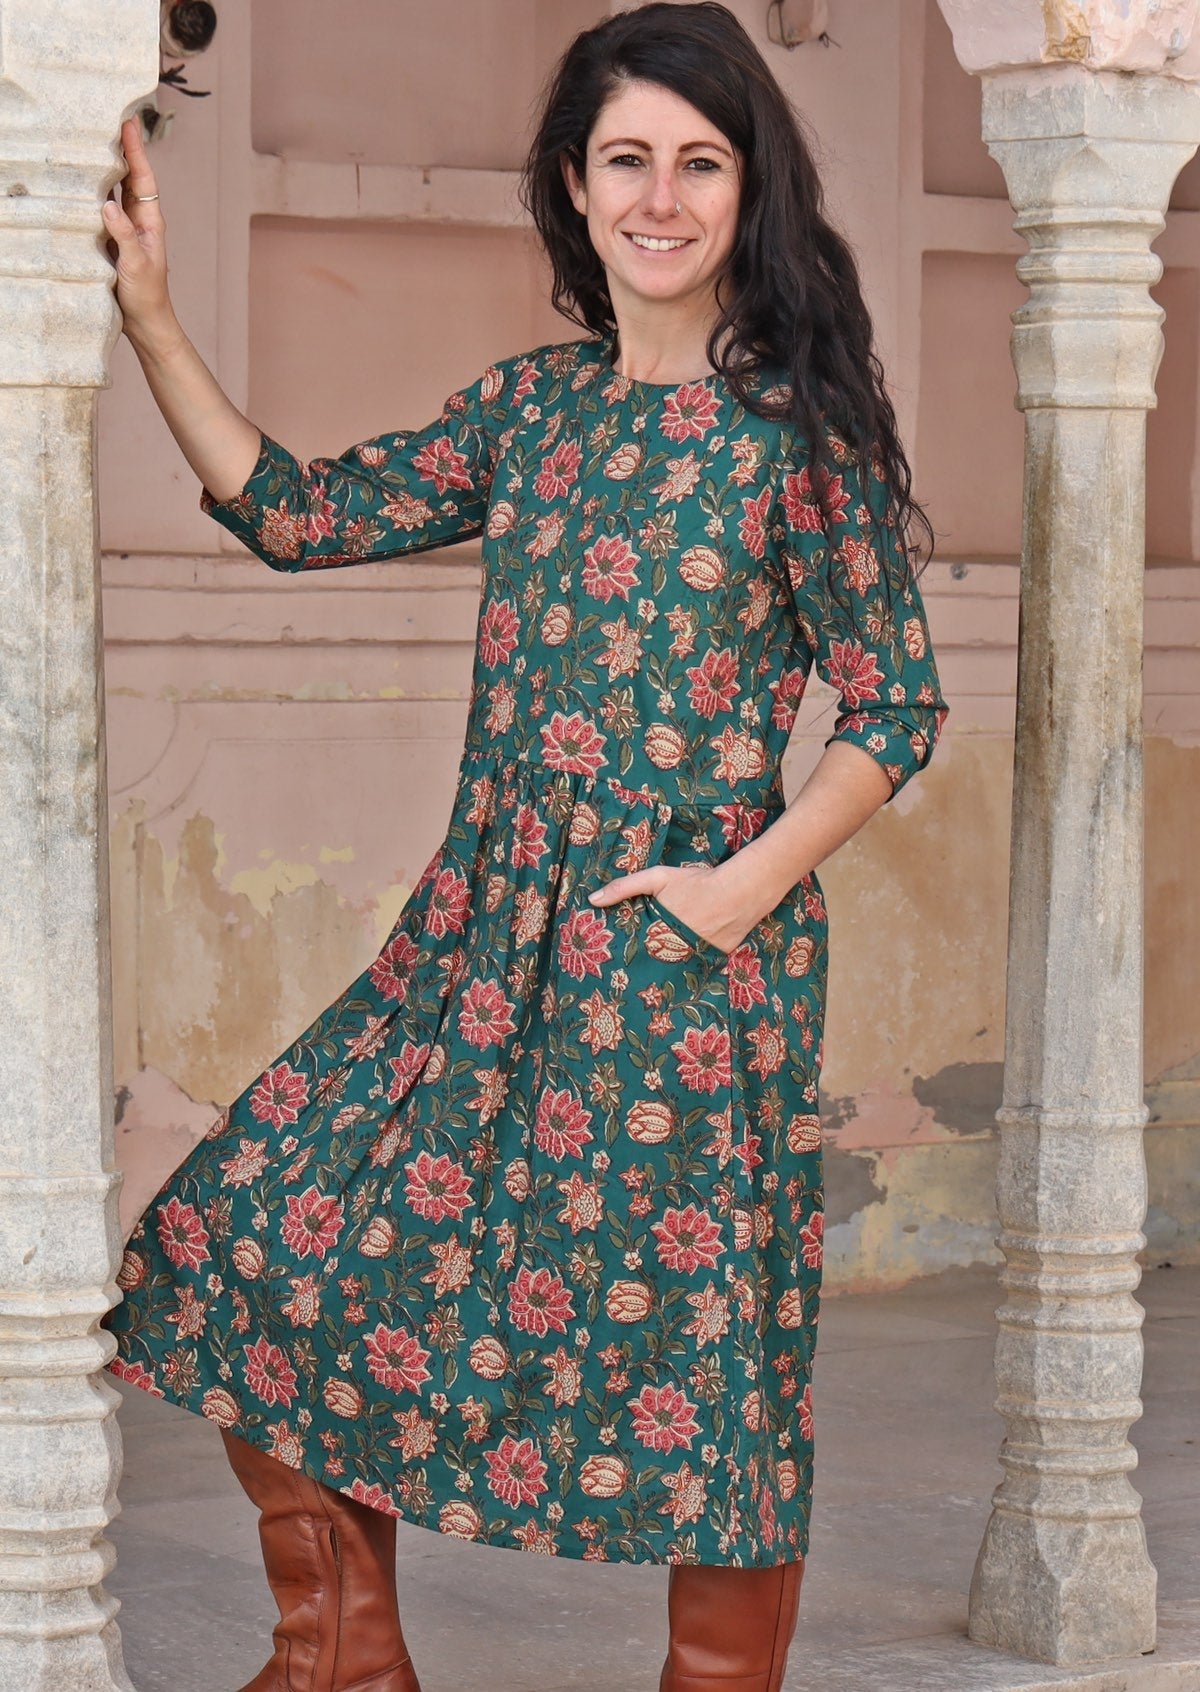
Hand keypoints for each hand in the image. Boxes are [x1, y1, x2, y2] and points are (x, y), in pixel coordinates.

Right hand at [102, 116, 179, 351]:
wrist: (145, 322)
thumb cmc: (146, 295)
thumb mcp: (136, 264)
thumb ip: (123, 235)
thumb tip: (107, 205)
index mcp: (149, 221)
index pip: (143, 177)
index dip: (135, 150)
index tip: (128, 123)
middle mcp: (138, 220)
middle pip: (128, 177)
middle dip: (120, 149)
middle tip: (109, 120)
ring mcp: (124, 228)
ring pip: (114, 190)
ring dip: (106, 167)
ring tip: (93, 141)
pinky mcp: (111, 240)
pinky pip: (101, 209)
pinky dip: (93, 192)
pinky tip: (82, 181)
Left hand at [587, 861, 760, 955]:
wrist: (741, 890)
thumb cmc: (696, 882)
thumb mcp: (657, 878)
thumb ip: (624, 887)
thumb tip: (592, 900)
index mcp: (659, 933)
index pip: (637, 952)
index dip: (629, 956)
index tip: (617, 962)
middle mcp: (676, 949)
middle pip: (657, 961)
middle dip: (649, 963)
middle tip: (637, 970)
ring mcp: (697, 956)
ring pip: (678, 965)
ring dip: (671, 965)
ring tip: (662, 968)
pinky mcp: (716, 959)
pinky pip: (700, 963)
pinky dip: (695, 959)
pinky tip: (691, 960)